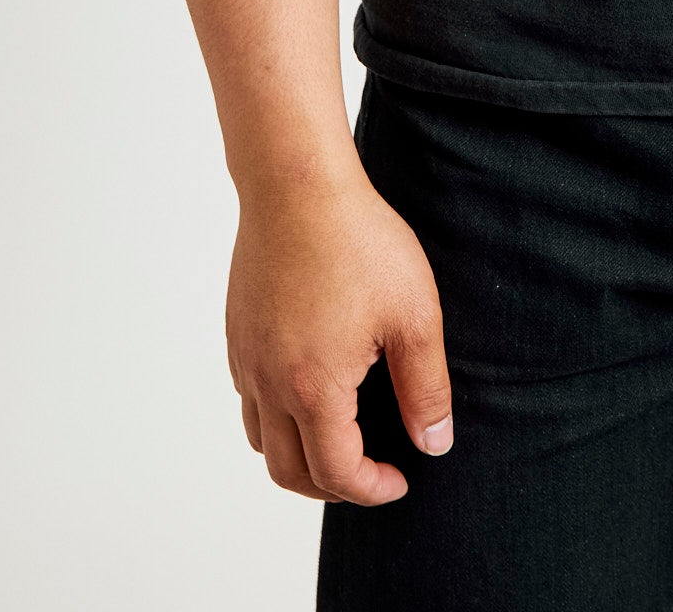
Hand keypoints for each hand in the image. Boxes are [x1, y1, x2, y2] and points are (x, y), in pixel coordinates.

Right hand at [225, 167, 452, 504]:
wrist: (297, 184)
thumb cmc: (360, 241)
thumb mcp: (414, 315)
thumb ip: (426, 387)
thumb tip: (434, 443)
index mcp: (314, 388)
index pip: (337, 472)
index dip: (372, 489)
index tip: (401, 479)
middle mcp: (269, 383)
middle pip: (288, 472)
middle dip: (332, 487)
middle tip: (372, 472)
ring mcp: (247, 357)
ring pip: (261, 438)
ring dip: (298, 455)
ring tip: (340, 437)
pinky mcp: (238, 331)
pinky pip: (249, 397)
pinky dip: (276, 415)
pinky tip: (311, 386)